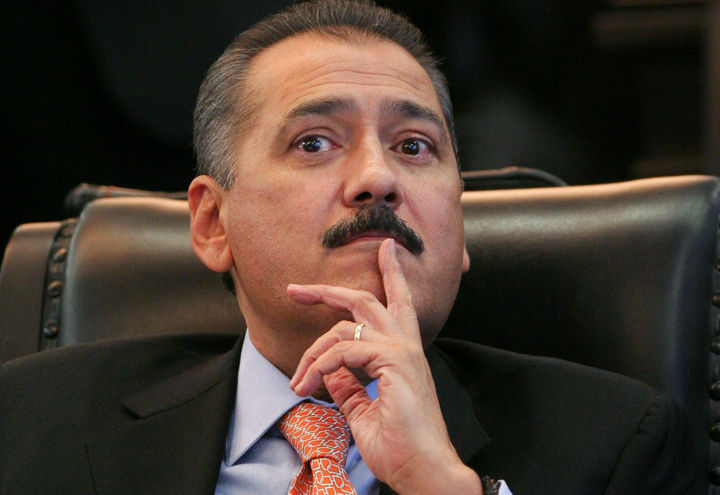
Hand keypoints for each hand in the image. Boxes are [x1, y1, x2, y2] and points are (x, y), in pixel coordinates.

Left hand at [287, 239, 481, 494]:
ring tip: (297, 381)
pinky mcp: (393, 361)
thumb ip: (349, 387)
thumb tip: (330, 371)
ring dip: (313, 351)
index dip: (391, 274)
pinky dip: (319, 365)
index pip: (396, 303)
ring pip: (346, 325)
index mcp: (403, 353)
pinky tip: (308, 383)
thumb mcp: (363, 411)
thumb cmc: (399, 446)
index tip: (386, 250)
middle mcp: (405, 344)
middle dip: (327, 290)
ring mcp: (401, 350)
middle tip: (295, 289)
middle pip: (365, 299)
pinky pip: (343, 350)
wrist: (422, 470)